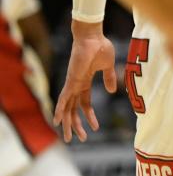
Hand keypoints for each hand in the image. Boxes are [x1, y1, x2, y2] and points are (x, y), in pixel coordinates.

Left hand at [53, 21, 116, 142]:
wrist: (92, 37)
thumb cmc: (100, 47)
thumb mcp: (109, 66)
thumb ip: (110, 78)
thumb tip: (112, 91)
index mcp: (85, 83)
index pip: (85, 104)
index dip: (89, 116)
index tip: (95, 127)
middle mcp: (76, 86)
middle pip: (74, 110)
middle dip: (76, 125)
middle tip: (78, 139)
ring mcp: (72, 84)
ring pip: (68, 109)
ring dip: (68, 124)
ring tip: (69, 138)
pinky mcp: (71, 81)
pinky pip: (63, 99)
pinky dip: (59, 110)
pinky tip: (57, 121)